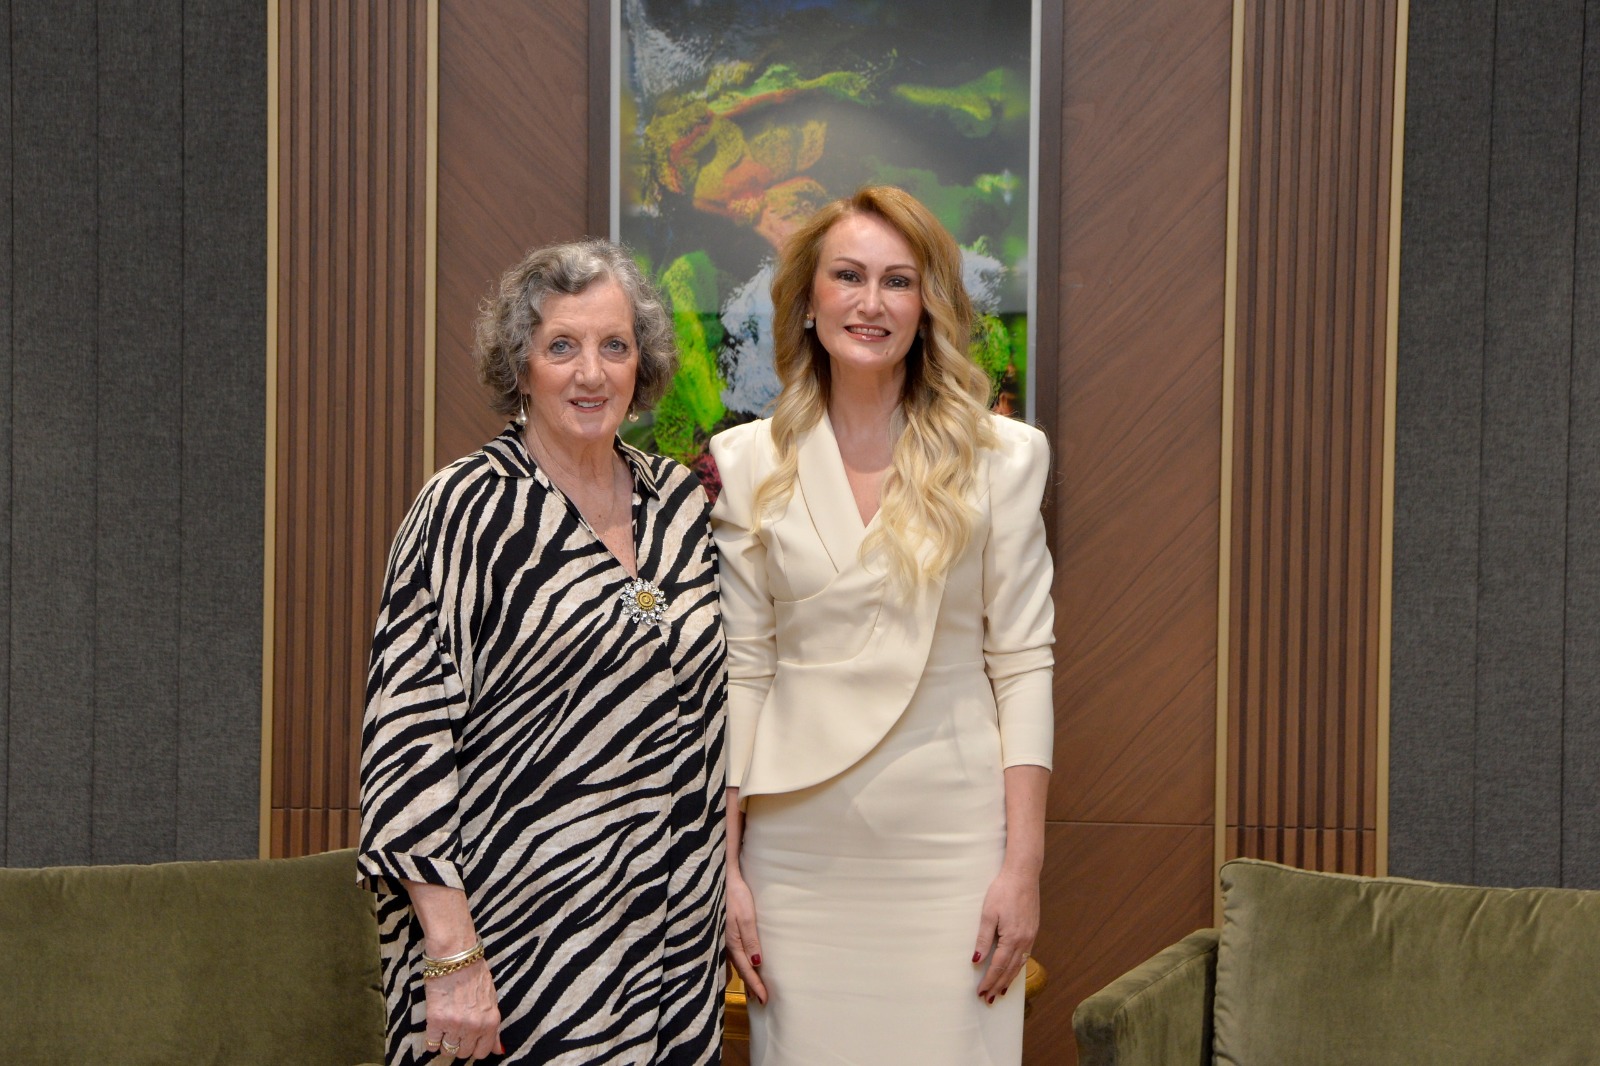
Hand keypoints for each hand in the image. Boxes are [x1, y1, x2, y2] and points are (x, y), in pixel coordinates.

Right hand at [422, 958, 502, 1060]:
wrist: (455, 957)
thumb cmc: (475, 974)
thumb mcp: (492, 999)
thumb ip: (494, 1027)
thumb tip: (499, 1050)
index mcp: (491, 1021)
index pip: (484, 1052)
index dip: (475, 1048)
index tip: (469, 1041)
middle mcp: (474, 1026)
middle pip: (464, 1053)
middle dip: (460, 1044)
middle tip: (456, 1031)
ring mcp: (455, 1025)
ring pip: (448, 1051)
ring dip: (445, 1043)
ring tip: (445, 1029)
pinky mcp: (436, 1021)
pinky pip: (431, 1045)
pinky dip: (432, 1041)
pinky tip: (434, 1030)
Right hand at [726, 872, 767, 1003]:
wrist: (718, 877)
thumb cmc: (735, 895)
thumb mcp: (746, 916)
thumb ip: (751, 940)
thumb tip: (757, 963)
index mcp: (733, 943)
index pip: (747, 970)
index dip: (756, 985)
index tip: (765, 1000)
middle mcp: (725, 944)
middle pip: (740, 970)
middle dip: (750, 984)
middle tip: (759, 999)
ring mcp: (722, 938)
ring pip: (733, 963)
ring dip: (743, 975)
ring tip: (751, 987)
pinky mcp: (721, 931)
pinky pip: (729, 953)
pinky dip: (736, 964)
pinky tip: (737, 965)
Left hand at [972, 865, 1038, 1003]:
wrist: (1023, 875)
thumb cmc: (1003, 891)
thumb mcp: (988, 914)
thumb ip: (983, 939)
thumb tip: (976, 960)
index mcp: (1012, 938)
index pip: (998, 966)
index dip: (989, 981)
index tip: (981, 993)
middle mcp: (1024, 941)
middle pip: (1010, 970)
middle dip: (999, 986)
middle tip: (989, 999)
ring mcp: (1031, 936)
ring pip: (1019, 965)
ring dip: (1009, 980)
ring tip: (1000, 992)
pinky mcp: (1033, 931)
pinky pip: (1025, 956)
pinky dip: (1017, 967)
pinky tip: (1012, 971)